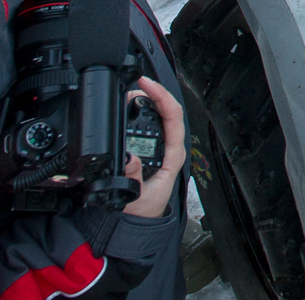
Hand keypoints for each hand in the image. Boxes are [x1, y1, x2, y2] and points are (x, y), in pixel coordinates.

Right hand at [122, 77, 185, 218]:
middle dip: (155, 91)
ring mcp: (164, 145)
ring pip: (162, 113)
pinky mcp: (154, 146)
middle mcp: (171, 147)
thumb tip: (130, 157)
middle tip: (136, 83)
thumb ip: (133, 179)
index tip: (146, 85)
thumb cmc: (143, 211)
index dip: (161, 97)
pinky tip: (136, 101)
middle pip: (169, 109)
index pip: (173, 118)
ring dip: (150, 97)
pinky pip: (154, 121)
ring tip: (135, 89)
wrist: (139, 221)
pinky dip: (145, 108)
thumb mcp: (137, 199)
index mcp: (173, 156)